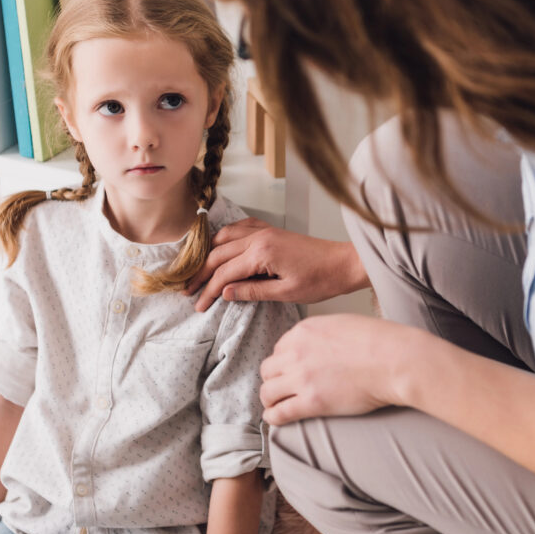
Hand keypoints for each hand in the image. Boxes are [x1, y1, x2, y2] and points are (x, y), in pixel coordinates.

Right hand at [186, 217, 368, 310]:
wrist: (344, 263)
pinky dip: (226, 237)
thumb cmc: (321, 280)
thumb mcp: (286, 293)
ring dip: (209, 253)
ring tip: (199, 270)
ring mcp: (265, 230)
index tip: (198, 305)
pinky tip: (220, 246)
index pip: (225, 273)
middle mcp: (259, 237)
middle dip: (202, 273)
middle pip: (219, 254)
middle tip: (189, 291)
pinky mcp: (272, 230)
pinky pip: (241, 227)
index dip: (209, 290)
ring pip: (225, 237)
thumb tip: (225, 293)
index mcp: (262, 253)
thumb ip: (252, 292)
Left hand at [259, 314, 422, 424]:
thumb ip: (323, 334)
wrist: (394, 360)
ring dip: (270, 400)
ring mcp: (301, 377)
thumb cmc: (380, 342)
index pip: (279, 348)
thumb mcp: (343, 324)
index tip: (290, 372)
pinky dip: (273, 418)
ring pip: (267, 392)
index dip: (284, 362)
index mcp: (304, 330)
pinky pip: (278, 413)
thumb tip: (321, 345)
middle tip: (282, 389)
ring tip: (277, 406)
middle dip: (274, 379)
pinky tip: (276, 420)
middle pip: (268, 369)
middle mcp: (296, 352)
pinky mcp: (310, 402)